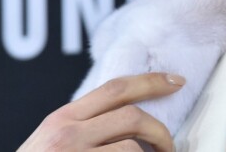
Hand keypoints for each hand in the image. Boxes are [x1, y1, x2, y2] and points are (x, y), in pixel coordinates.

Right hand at [17, 72, 184, 150]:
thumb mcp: (50, 142)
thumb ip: (81, 125)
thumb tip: (127, 116)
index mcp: (62, 118)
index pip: (116, 88)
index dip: (151, 81)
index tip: (176, 81)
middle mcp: (66, 134)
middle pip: (132, 116)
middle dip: (160, 130)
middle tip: (170, 145)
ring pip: (131, 149)